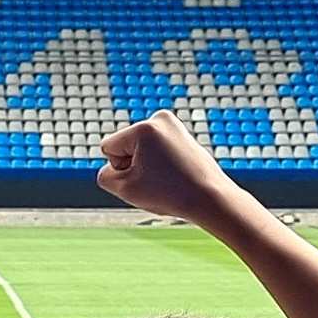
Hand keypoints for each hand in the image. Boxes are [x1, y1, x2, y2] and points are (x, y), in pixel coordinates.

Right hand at [96, 112, 245, 223]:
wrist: (211, 199)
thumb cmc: (169, 194)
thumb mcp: (124, 189)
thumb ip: (106, 175)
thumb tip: (115, 166)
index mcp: (144, 127)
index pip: (109, 148)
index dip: (120, 170)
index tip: (144, 179)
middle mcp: (160, 119)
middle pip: (125, 147)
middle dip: (135, 166)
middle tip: (159, 182)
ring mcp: (174, 125)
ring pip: (141, 151)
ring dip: (148, 167)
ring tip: (169, 179)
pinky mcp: (182, 135)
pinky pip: (157, 152)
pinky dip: (162, 165)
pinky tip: (176, 176)